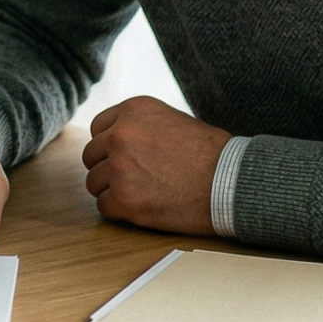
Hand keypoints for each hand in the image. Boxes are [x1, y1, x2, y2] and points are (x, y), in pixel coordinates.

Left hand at [81, 96, 229, 236]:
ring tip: (141, 194)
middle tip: (132, 180)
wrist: (231, 182)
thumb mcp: (171, 120)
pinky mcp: (124, 198)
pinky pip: (104, 207)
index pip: (98, 129)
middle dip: (107, 169)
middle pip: (92, 156)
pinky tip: (142, 208)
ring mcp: (119, 167)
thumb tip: (113, 139)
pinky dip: (119, 211)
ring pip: (94, 183)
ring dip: (112, 191)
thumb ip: (140, 126)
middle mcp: (121, 134)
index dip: (110, 146)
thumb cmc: (210, 154)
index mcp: (133, 110)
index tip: (125, 158)